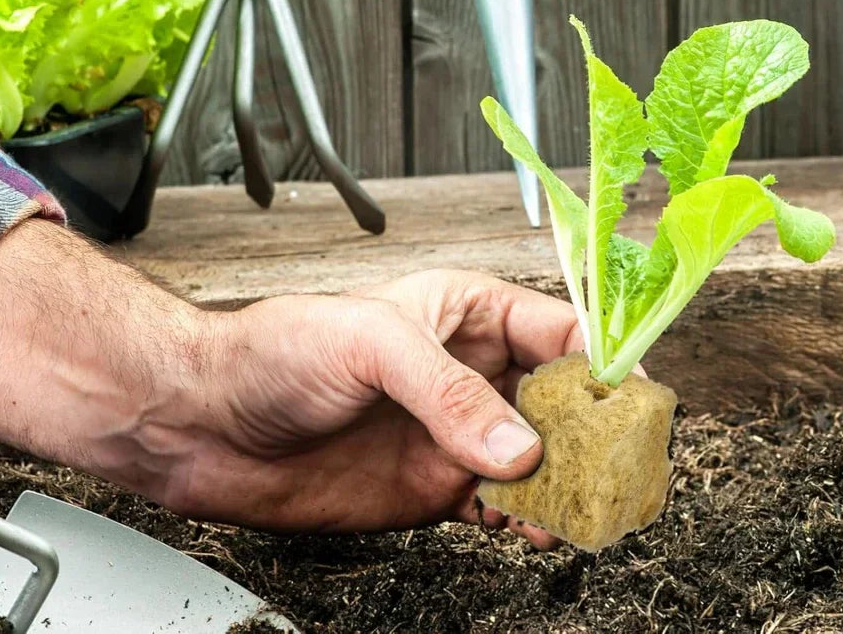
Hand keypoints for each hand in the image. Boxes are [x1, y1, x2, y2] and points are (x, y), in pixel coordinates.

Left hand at [165, 270, 583, 548]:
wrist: (209, 421)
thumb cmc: (279, 349)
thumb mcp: (372, 343)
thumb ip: (447, 392)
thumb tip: (519, 447)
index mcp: (466, 312)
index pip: (557, 330)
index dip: (602, 361)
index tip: (633, 399)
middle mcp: (470, 371)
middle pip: (562, 398)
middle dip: (598, 429)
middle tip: (623, 467)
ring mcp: (454, 431)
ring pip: (540, 456)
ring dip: (570, 481)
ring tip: (590, 507)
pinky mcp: (433, 484)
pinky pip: (501, 503)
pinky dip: (528, 519)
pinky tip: (538, 530)